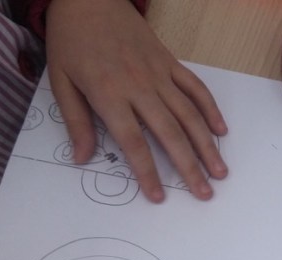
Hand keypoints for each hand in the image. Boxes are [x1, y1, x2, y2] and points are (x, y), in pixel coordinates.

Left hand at [45, 0, 228, 201]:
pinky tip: (221, 131)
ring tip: (220, 171)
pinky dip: (210, 109)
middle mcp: (140, 87)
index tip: (159, 196)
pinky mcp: (171, 63)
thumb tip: (80, 157)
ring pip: (190, 115)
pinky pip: (196, 88)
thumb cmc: (71, 40)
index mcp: (109, 94)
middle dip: (190, 167)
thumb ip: (75, 121)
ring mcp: (160, 74)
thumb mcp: (60, 81)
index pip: (133, 142)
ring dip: (207, 145)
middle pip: (170, 134)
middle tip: (204, 194)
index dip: (148, 172)